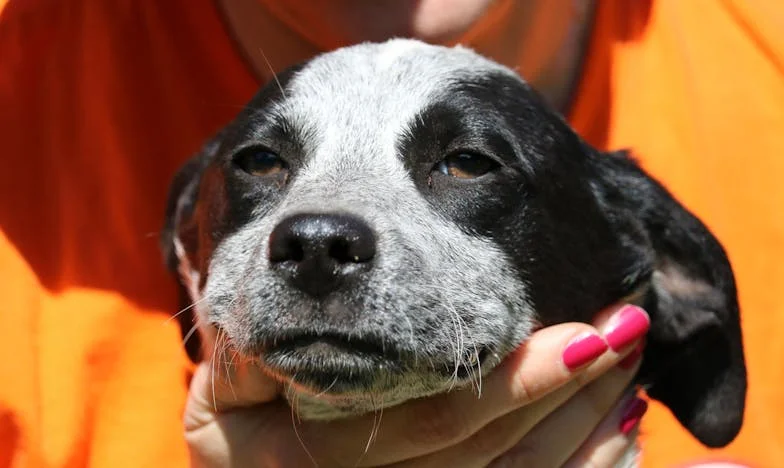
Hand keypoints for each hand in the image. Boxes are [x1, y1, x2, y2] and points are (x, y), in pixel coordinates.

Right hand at [184, 304, 648, 466]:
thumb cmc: (239, 422)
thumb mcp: (224, 392)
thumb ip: (251, 359)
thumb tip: (297, 311)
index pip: (432, 423)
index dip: (512, 382)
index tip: (580, 334)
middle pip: (491, 457)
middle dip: (567, 396)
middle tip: (625, 330)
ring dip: (584, 431)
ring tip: (631, 369)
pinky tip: (621, 431)